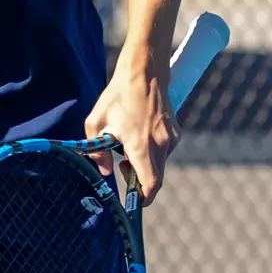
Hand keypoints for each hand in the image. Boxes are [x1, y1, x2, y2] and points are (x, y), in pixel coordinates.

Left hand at [82, 63, 180, 206]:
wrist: (144, 72)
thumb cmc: (117, 95)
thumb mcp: (96, 122)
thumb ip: (97, 151)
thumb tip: (103, 171)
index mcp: (141, 145)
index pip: (150, 184)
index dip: (143, 198)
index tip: (132, 200)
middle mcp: (160, 145)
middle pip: (156, 179)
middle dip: (139, 182)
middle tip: (122, 167)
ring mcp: (171, 138)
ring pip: (160, 165)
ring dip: (145, 166)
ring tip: (127, 147)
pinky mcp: (175, 133)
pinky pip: (164, 153)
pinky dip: (152, 153)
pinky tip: (138, 136)